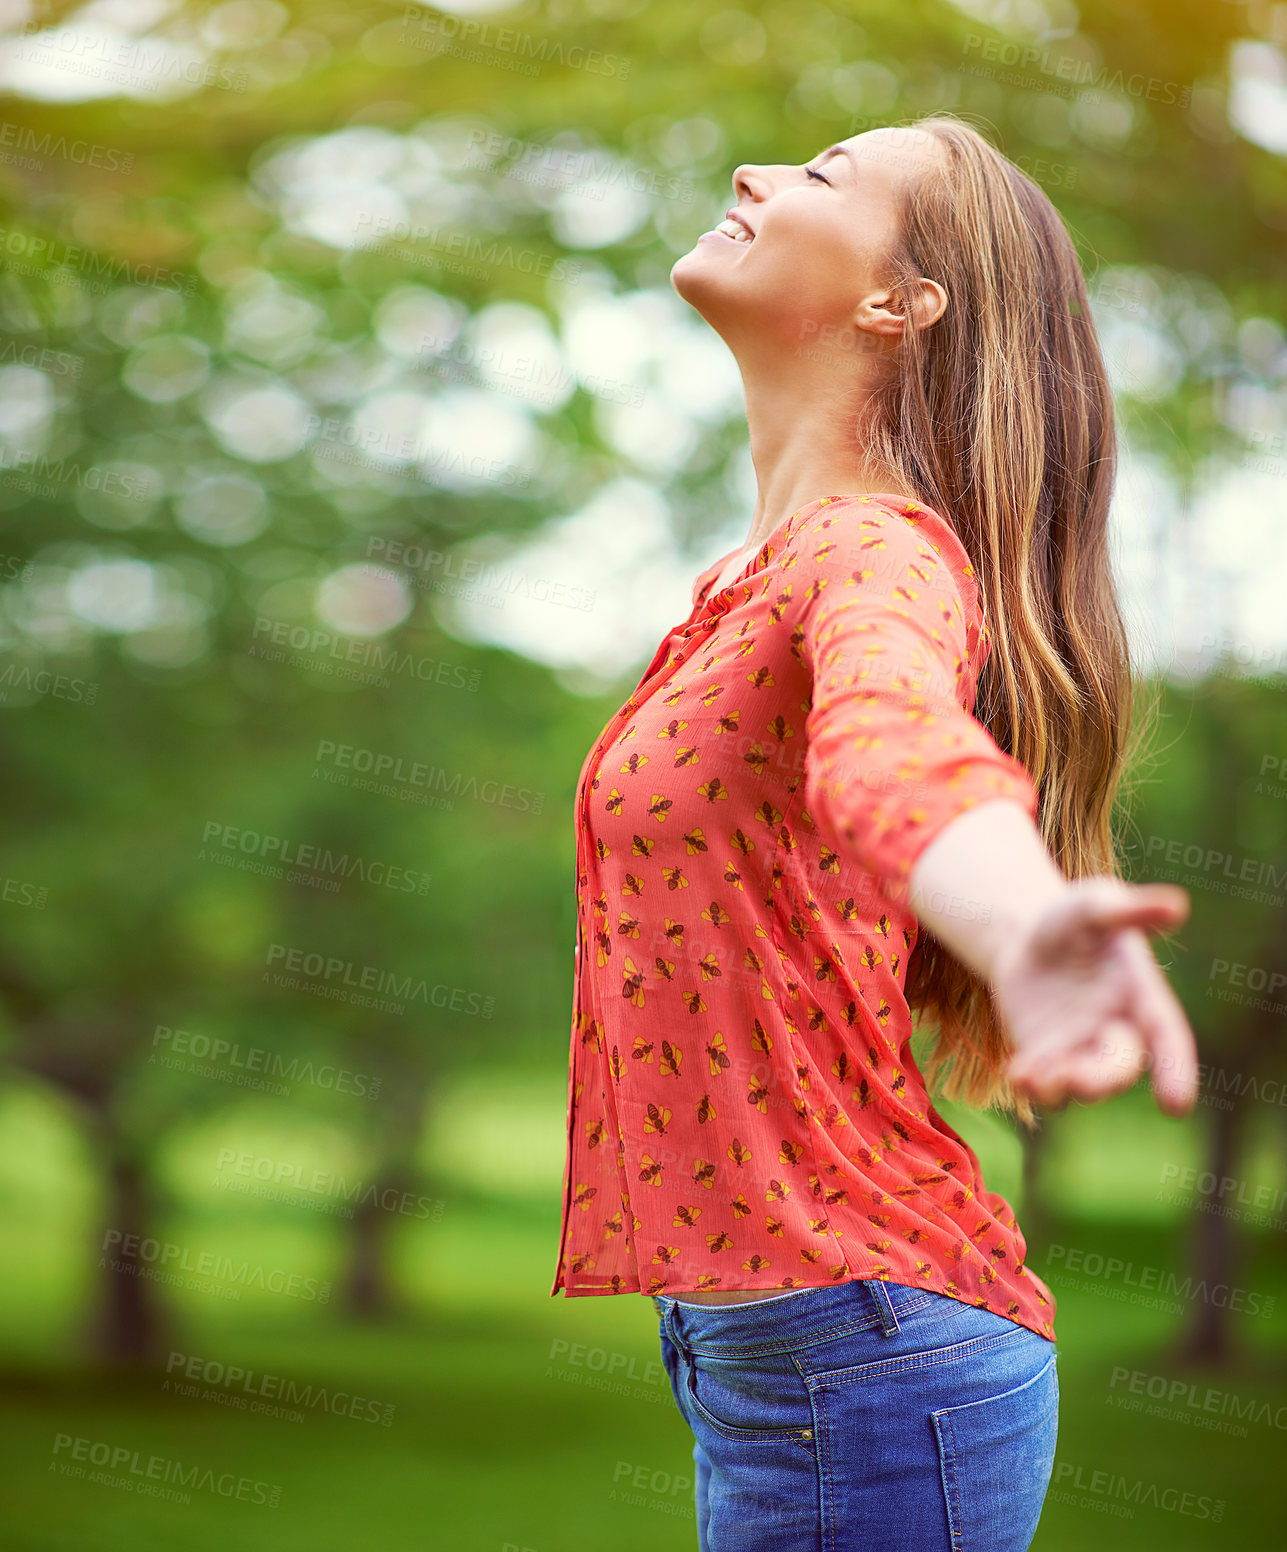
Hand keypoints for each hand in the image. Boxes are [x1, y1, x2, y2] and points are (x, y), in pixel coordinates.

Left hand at [989, 877, 1197, 1114]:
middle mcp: (1116, 1030)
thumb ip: (1129, 909)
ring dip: (1060, 1087)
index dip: (1175, 1068)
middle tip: (1077, 1081)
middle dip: (1101, 1080)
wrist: (1024, 936)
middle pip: (1119, 1068)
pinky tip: (1015, 1074)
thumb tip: (1176, 905)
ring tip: (1030, 1077)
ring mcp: (1081, 1049)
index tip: (1175, 1105)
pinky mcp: (1046, 1059)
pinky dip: (1032, 1085)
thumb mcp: (1095, 904)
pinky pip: (1044, 1084)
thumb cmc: (1070, 918)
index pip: (1167, 1036)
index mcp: (1142, 996)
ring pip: (1080, 1084)